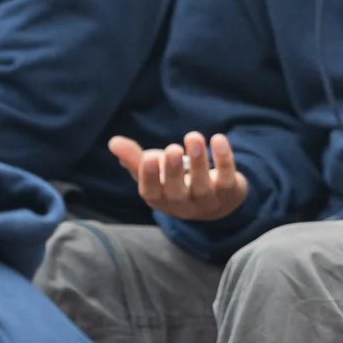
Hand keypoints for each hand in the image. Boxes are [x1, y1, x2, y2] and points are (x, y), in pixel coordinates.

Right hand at [109, 132, 248, 221]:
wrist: (218, 200)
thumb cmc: (177, 181)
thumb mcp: (156, 172)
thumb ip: (135, 159)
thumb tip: (113, 142)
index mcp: (161, 200)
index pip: (152, 193)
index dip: (150, 177)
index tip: (149, 157)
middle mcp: (183, 205)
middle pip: (177, 192)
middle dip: (173, 171)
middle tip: (173, 149)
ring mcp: (207, 201)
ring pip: (203, 186)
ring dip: (199, 161)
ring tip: (193, 137)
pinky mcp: (229, 192)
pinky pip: (227, 178)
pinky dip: (224, 159)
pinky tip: (218, 139)